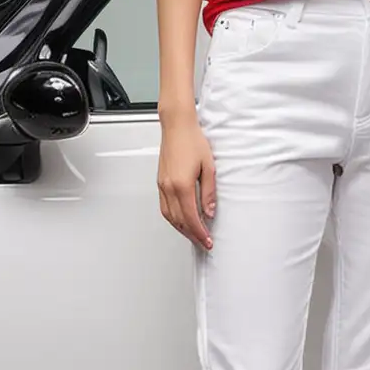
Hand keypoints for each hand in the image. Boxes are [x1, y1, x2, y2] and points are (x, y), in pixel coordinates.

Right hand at [158, 117, 215, 249]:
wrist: (177, 126)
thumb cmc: (193, 141)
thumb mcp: (209, 167)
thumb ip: (209, 192)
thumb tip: (210, 212)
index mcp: (182, 186)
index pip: (191, 218)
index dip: (200, 233)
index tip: (208, 241)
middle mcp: (169, 188)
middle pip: (179, 221)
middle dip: (191, 234)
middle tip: (203, 242)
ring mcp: (162, 185)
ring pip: (169, 216)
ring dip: (181, 228)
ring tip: (193, 235)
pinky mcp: (160, 182)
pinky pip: (164, 207)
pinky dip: (173, 218)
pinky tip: (181, 219)